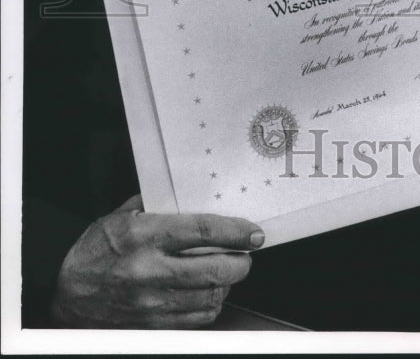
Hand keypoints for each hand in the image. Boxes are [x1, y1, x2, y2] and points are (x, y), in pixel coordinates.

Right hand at [51, 195, 263, 327]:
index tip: (253, 233)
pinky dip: (209, 306)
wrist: (64, 290)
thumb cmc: (94, 250)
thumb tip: (193, 196)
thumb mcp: (121, 215)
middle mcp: (149, 270)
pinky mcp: (151, 326)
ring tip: (226, 272)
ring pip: (209, 298)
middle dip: (240, 263)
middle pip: (214, 270)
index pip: (203, 231)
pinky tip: (207, 293)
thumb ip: (158, 204)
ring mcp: (151, 303)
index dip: (235, 232)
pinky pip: (195, 320)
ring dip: (226, 285)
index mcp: (144, 235)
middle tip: (245, 255)